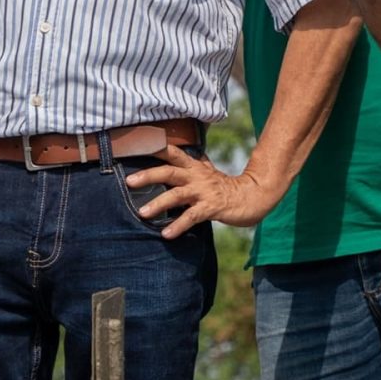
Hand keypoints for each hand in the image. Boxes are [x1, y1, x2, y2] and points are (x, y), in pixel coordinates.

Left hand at [122, 144, 272, 237]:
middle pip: (169, 172)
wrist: (252, 197)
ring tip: (142, 213)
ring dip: (159, 204)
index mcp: (194, 167)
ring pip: (177, 195)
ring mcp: (204, 192)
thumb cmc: (226, 187)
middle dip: (148, 175)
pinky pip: (192, 217)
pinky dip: (178, 225)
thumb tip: (183, 153)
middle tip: (128, 181)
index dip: (155, 148)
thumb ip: (195, 164)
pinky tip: (166, 234)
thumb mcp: (208, 171)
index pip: (172, 153)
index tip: (136, 146)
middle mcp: (197, 176)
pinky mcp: (211, 208)